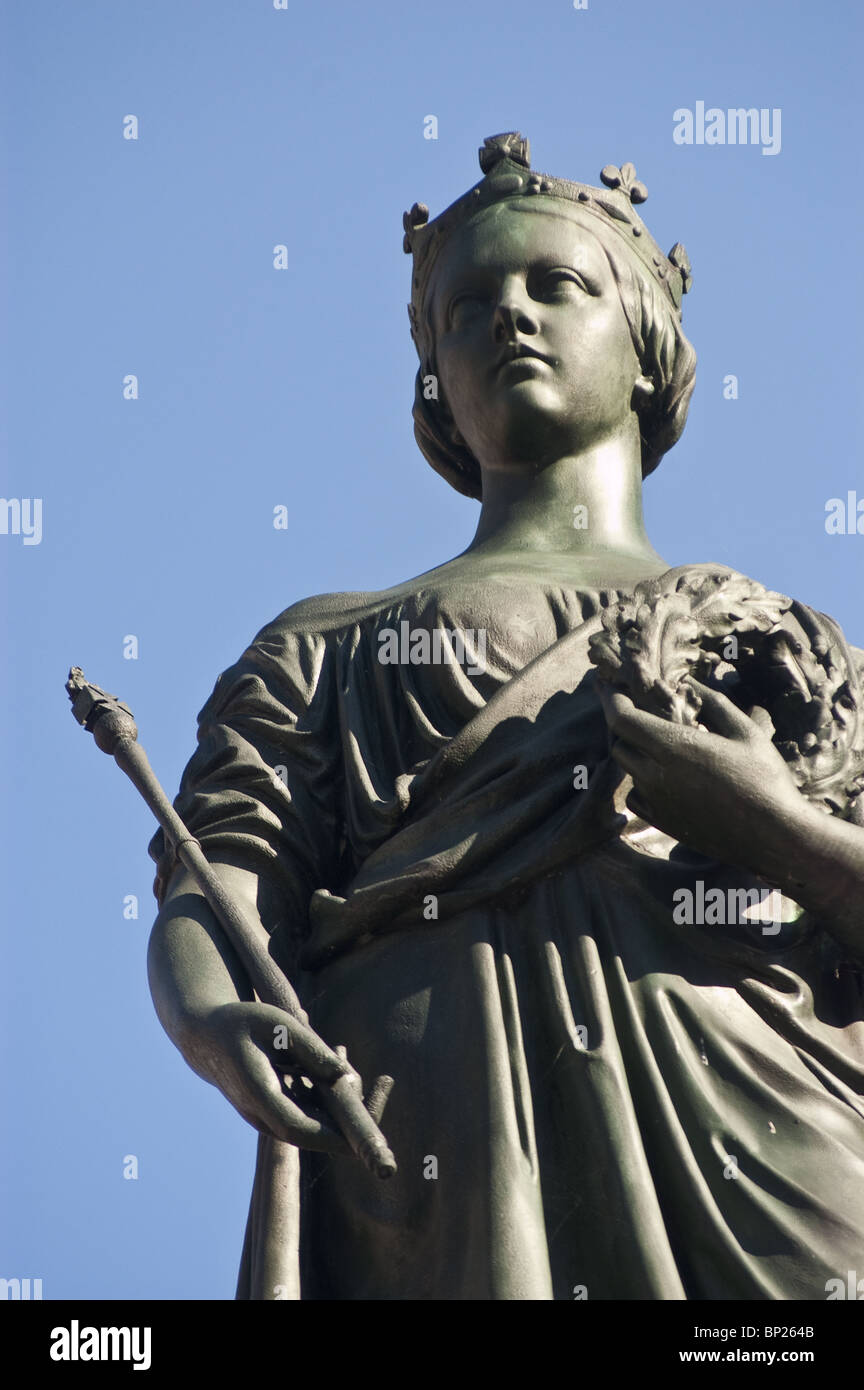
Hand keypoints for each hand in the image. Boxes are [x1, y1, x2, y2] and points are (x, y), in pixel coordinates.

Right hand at [183, 999, 358, 1154]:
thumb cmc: (241, 1024)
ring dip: (342, 1105)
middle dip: (351, 1119)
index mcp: (258, 1094)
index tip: (365, 1133)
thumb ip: (310, 1049)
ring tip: (363, 1068)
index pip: (298, 1127)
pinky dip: (329, 1098)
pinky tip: (343, 1065)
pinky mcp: (274, 1112)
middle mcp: (261, 1115)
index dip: (333, 1134)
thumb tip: (345, 1075)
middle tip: (384, 1087)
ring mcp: (266, 1117)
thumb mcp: (277, 1023)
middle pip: (313, 1133)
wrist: (205, 1039)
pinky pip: (308, 1114)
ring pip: (313, 1124)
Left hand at [599, 678, 815, 878]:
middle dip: (625, 726)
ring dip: (638, 754)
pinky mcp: (662, 823)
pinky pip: (636, 797)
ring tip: (662, 745)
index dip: (611, 699)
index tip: (611, 686)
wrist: (773, 836)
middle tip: (641, 713)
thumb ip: (713, 703)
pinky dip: (643, 782)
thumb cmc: (764, 778)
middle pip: (619, 743)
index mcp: (673, 748)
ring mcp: (656, 802)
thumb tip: (690, 684)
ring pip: (628, 770)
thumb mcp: (745, 731)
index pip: (622, 719)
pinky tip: (666, 777)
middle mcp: (655, 776)